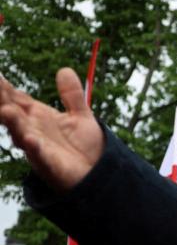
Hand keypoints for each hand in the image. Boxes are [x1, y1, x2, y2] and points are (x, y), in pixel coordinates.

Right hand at [0, 68, 103, 189]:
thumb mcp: (81, 116)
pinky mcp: (50, 164)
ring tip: (6, 111)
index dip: (4, 86)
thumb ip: (72, 95)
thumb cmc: (86, 147)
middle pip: (12, 112)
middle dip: (2, 101)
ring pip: (21, 133)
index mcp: (38, 116)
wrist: (98, 174)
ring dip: (13, 123)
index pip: (17, 98)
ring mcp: (38, 147)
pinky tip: (29, 140)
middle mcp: (33, 130)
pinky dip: (34, 147)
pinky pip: (40, 155)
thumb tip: (65, 70)